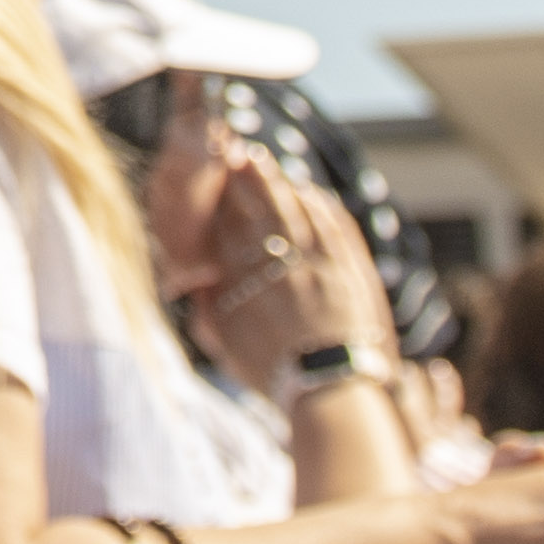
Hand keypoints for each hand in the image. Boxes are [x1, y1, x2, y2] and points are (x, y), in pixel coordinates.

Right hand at [171, 147, 393, 396]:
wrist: (328, 387)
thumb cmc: (273, 373)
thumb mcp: (226, 347)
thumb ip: (209, 311)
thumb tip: (196, 284)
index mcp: (243, 282)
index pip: (228, 228)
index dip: (222, 199)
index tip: (216, 178)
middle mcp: (277, 265)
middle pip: (259, 210)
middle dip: (248, 180)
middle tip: (240, 156)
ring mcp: (315, 262)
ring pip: (294, 210)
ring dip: (279, 183)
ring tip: (268, 164)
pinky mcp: (346, 266)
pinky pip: (330, 225)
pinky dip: (318, 205)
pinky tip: (311, 193)